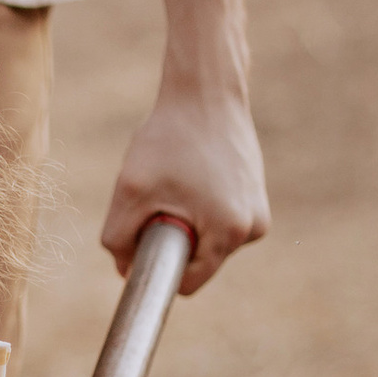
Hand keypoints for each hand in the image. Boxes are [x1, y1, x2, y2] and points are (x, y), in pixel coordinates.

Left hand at [102, 80, 267, 290]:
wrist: (207, 93)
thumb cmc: (169, 138)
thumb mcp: (130, 189)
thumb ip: (118, 238)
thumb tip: (126, 272)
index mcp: (230, 232)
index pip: (188, 283)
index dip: (158, 271)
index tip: (141, 245)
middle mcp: (254, 228)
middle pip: (197, 261)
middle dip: (173, 239)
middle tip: (159, 198)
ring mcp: (259, 213)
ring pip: (207, 241)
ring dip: (186, 222)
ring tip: (178, 183)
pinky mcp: (256, 198)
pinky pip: (217, 221)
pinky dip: (199, 208)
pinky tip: (194, 175)